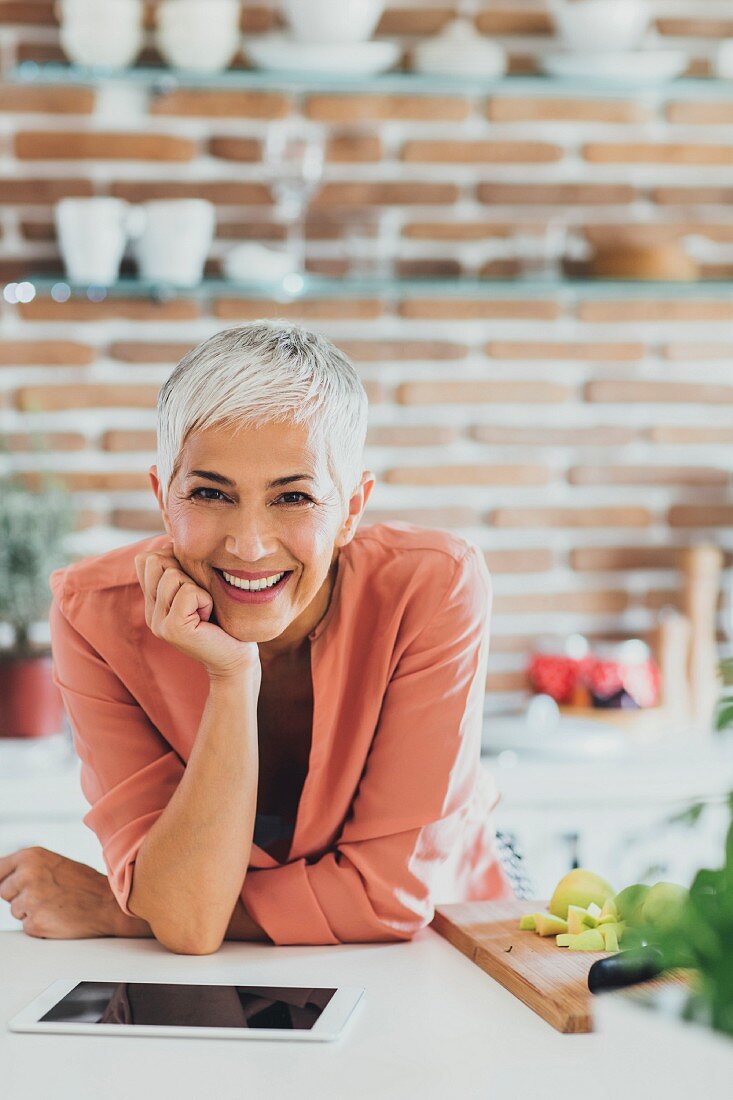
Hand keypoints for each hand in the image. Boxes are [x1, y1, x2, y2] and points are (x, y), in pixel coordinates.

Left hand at [0, 847, 120, 938]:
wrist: (109, 904)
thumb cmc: (85, 884)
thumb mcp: (54, 863)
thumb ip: (28, 868)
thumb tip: (3, 881)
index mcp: (31, 856)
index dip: (3, 880)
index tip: (10, 886)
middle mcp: (27, 875)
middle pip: (3, 891)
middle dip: (19, 895)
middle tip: (46, 894)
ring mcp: (30, 899)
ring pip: (15, 910)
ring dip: (30, 911)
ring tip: (56, 905)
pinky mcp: (34, 922)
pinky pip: (26, 927)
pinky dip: (40, 925)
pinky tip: (58, 917)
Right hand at [134, 539, 260, 680]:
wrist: (235, 659)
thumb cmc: (223, 621)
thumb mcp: (198, 589)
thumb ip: (181, 570)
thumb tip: (171, 540)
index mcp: (153, 602)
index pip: (145, 560)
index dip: (171, 558)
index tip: (192, 580)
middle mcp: (150, 613)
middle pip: (155, 562)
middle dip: (184, 571)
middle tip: (200, 598)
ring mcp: (158, 622)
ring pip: (172, 575)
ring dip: (197, 587)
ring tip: (204, 609)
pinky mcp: (172, 629)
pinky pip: (188, 593)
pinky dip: (204, 600)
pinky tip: (208, 618)